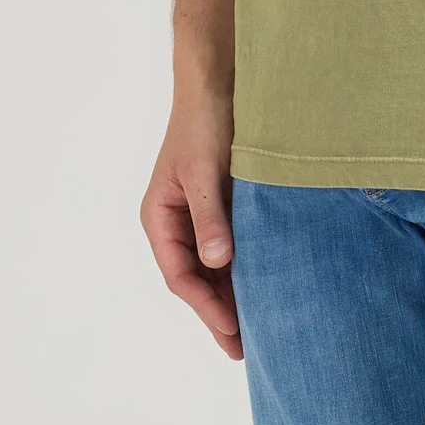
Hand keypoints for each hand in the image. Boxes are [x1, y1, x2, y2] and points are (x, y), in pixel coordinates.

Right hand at [140, 89, 242, 358]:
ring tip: (259, 326)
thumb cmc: (204, 118)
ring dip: (234, 291)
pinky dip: (246, 264)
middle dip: (219, 311)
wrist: (219, 76)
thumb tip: (218, 262)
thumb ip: (210, 216)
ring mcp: (201, 212)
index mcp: (160, 216)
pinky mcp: (224, 201)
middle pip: (197, 277)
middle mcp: (177, 219)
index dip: (206, 307)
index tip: (233, 330)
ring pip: (215, 263)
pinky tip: (265, 283)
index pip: (180, 275)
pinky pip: (232, 242)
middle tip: (244, 348)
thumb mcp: (204, 169)